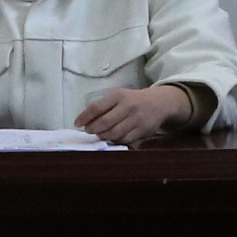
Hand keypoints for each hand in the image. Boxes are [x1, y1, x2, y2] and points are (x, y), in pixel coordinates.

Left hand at [74, 82, 193, 144]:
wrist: (158, 103)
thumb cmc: (132, 100)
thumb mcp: (118, 97)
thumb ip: (103, 107)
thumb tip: (84, 121)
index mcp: (119, 95)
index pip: (97, 107)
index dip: (85, 117)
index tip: (77, 123)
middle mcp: (128, 106)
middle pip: (105, 123)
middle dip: (93, 129)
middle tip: (89, 131)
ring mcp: (137, 119)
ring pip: (114, 134)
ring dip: (104, 136)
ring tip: (100, 134)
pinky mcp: (143, 131)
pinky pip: (125, 140)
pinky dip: (116, 141)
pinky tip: (112, 138)